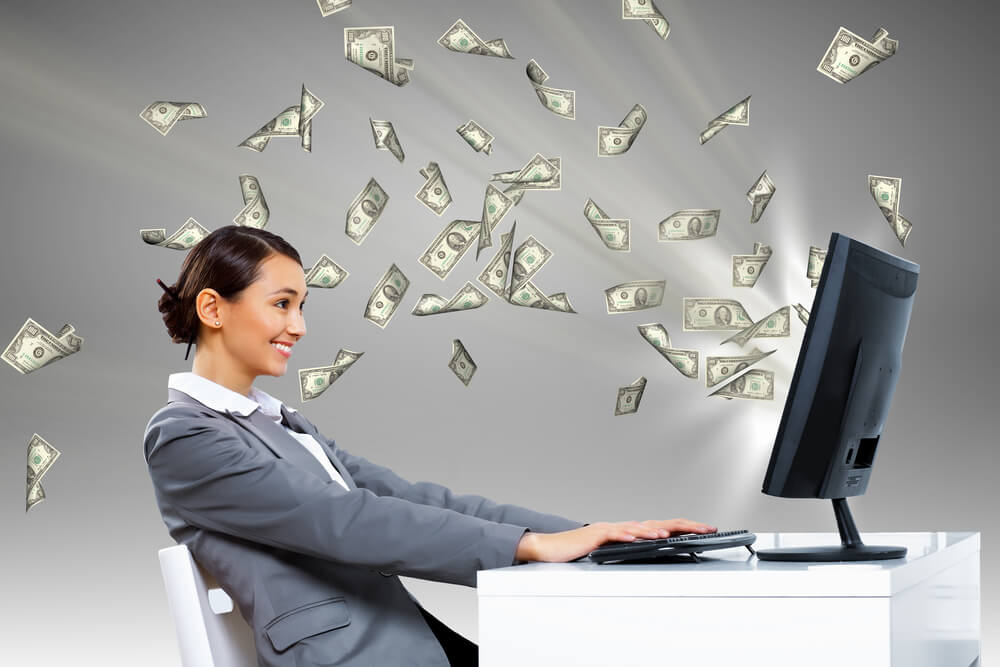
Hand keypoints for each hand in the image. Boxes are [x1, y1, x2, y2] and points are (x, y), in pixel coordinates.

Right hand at [516, 519, 716, 562]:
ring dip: (656, 531)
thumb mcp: (611, 555)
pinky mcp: (596, 535)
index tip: (706, 530)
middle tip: (706, 527)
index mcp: (628, 532)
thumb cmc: (579, 552)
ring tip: (673, 535)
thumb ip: (629, 553)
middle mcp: (622, 527)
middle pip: (658, 523)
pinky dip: (627, 535)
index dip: (685, 528)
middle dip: (684, 525)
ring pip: (638, 527)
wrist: (552, 548)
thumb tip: (652, 557)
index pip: (662, 528)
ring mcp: (609, 529)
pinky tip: (639, 537)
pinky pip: (614, 534)